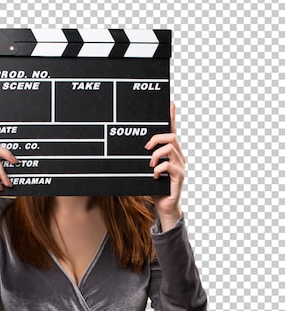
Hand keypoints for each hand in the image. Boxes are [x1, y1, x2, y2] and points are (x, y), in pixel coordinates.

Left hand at [145, 102, 185, 230]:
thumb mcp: (147, 171)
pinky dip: (159, 169)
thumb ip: (144, 160)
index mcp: (171, 153)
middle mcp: (178, 157)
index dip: (172, 117)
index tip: (170, 104)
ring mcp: (180, 166)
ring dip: (156, 155)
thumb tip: (130, 151)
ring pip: (171, 148)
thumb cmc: (155, 188)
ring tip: (150, 166)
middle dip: (157, 138)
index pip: (172, 131)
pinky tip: (154, 176)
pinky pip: (169, 166)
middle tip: (146, 148)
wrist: (163, 206)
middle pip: (172, 136)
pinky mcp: (180, 177)